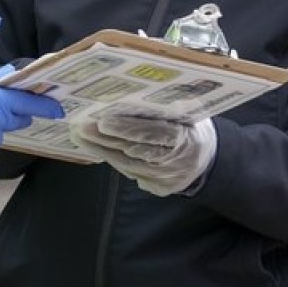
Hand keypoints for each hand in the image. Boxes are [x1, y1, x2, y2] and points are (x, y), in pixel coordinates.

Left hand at [69, 112, 216, 196]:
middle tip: (80, 128)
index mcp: (186, 139)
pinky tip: (97, 148)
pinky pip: (132, 173)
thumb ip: (166, 108)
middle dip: (105, 139)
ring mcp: (167, 179)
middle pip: (135, 151)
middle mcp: (176, 163)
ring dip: (102, 150)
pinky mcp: (159, 188)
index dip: (127, 128)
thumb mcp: (188, 114)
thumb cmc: (191, 127)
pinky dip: (114, 159)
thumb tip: (132, 97)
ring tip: (80, 136)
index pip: (153, 133)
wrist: (207, 159)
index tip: (102, 120)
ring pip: (129, 165)